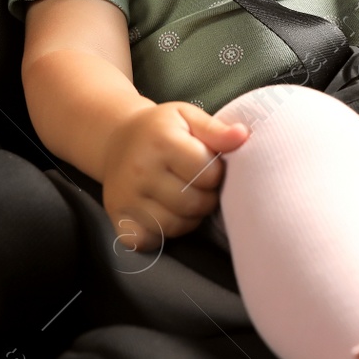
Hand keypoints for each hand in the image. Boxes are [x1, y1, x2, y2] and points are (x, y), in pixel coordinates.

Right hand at [101, 102, 250, 251]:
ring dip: (188, 218)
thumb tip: (242, 136)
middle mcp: (140, 170)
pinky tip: (161, 213)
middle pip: (194, 203)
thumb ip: (216, 129)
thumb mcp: (187, 117)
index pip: (209, 173)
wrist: (116, 140)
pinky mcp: (117, 217)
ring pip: (176, 226)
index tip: (209, 166)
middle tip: (198, 186)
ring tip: (184, 198)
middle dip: (205, 198)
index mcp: (161, 142)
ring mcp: (126, 197)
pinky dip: (160, 234)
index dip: (216, 173)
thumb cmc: (160, 129)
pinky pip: (149, 241)